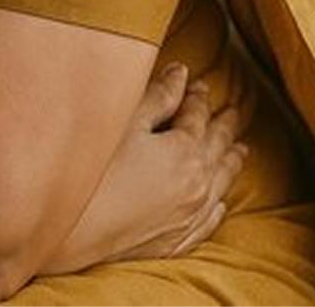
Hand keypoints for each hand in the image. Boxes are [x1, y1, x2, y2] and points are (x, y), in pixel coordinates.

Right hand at [45, 63, 246, 273]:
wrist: (74, 233)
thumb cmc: (94, 171)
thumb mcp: (125, 123)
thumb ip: (157, 97)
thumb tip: (181, 74)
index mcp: (184, 151)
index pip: (197, 115)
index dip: (197, 97)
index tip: (199, 85)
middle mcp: (197, 184)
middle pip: (217, 147)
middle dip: (224, 126)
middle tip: (232, 111)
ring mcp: (189, 216)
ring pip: (221, 183)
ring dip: (231, 162)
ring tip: (240, 150)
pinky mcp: (176, 241)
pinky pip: (209, 220)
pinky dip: (218, 205)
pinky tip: (221, 202)